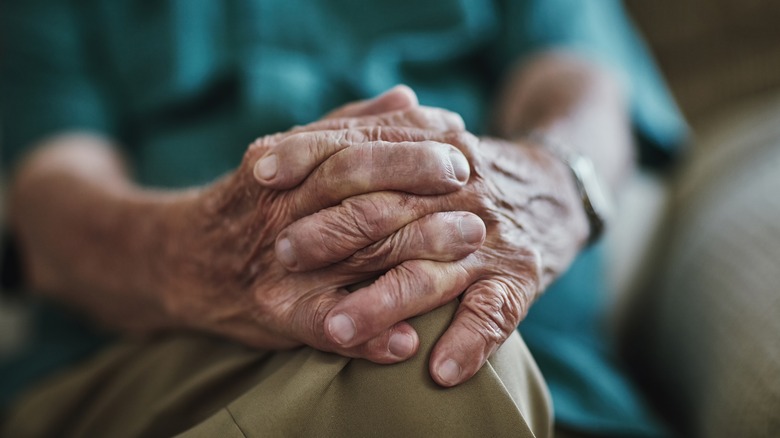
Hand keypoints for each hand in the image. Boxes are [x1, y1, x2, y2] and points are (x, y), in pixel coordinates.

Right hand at [163, 89, 485, 362]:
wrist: (185, 258)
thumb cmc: (254, 201)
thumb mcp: (291, 151)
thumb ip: (348, 124)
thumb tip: (408, 97)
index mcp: (286, 161)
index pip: (355, 143)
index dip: (410, 142)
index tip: (458, 141)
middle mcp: (282, 206)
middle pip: (357, 189)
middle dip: (419, 184)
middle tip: (472, 187)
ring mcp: (279, 262)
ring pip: (352, 252)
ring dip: (414, 250)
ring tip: (466, 248)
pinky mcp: (275, 311)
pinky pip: (324, 323)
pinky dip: (368, 333)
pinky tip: (408, 340)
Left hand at [268, 135, 588, 385]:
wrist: (556, 187)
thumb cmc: (468, 174)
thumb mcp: (429, 141)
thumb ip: (372, 134)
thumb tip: (291, 142)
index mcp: (433, 150)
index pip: (364, 146)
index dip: (310, 154)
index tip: (261, 172)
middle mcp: (461, 190)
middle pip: (389, 210)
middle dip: (332, 232)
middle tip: (281, 255)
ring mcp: (490, 238)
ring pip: (430, 272)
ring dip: (383, 303)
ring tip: (336, 328)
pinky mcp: (519, 278)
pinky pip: (494, 314)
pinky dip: (469, 343)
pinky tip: (439, 371)